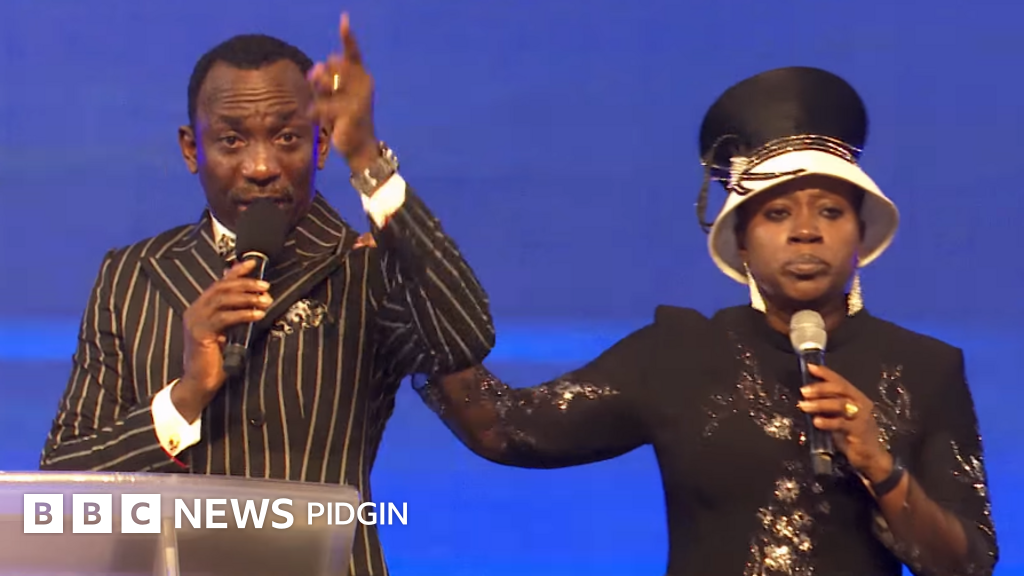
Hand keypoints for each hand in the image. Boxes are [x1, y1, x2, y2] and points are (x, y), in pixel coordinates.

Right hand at [173, 259, 272, 421]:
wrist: (200, 383)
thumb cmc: (216, 360)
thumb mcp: (227, 332)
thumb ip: (234, 316)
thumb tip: (256, 301)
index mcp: (200, 308)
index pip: (219, 283)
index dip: (236, 271)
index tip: (253, 263)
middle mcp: (195, 310)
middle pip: (222, 287)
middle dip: (246, 283)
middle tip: (265, 286)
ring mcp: (195, 321)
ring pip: (223, 299)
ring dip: (247, 297)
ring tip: (265, 300)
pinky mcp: (200, 333)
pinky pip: (224, 317)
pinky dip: (243, 314)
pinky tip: (257, 315)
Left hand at [307, 13, 377, 171]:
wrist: (359, 147)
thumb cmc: (346, 119)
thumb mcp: (334, 96)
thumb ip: (325, 80)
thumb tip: (316, 67)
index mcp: (362, 77)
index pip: (353, 53)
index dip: (347, 36)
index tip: (343, 18)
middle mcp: (363, 83)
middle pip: (333, 65)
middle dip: (321, 75)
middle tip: (318, 86)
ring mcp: (357, 97)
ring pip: (326, 83)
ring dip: (317, 91)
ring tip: (320, 104)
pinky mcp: (350, 112)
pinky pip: (323, 106)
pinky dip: (315, 111)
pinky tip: (314, 116)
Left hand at [797, 364, 893, 483]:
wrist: (872, 458)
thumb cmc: (853, 436)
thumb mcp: (841, 418)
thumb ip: (829, 408)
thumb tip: (807, 397)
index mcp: (857, 398)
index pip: (841, 382)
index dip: (826, 373)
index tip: (810, 367)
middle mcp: (861, 404)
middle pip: (840, 390)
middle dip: (820, 388)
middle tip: (804, 391)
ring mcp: (862, 418)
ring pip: (840, 404)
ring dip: (820, 404)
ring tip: (804, 405)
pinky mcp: (859, 432)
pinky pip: (841, 424)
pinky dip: (827, 421)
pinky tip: (816, 422)